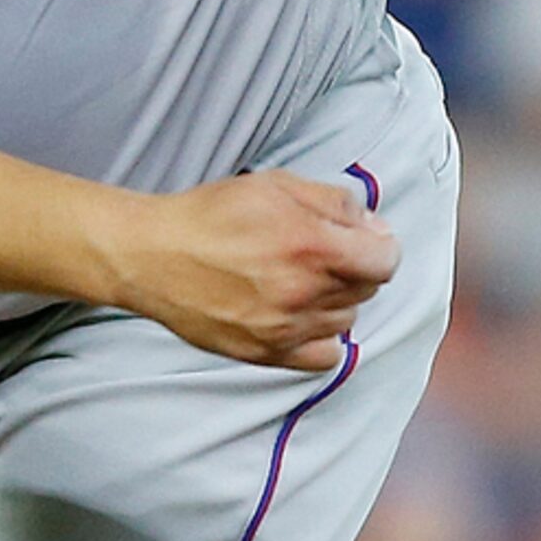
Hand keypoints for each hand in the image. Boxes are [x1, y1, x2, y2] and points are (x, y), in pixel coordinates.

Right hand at [112, 170, 398, 371]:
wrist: (154, 256)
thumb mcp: (275, 184)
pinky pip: (324, 356)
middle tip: (322, 249)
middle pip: (367, 289)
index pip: (386, 260)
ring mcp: (286, 329)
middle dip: (355, 265)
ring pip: (347, 320)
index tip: (366, 237)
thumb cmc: (212, 214)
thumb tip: (374, 224)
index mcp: (311, 245)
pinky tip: (299, 314)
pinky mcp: (267, 354)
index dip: (381, 244)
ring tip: (302, 278)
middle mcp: (304, 292)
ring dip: (336, 299)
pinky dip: (322, 336)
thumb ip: (333, 200)